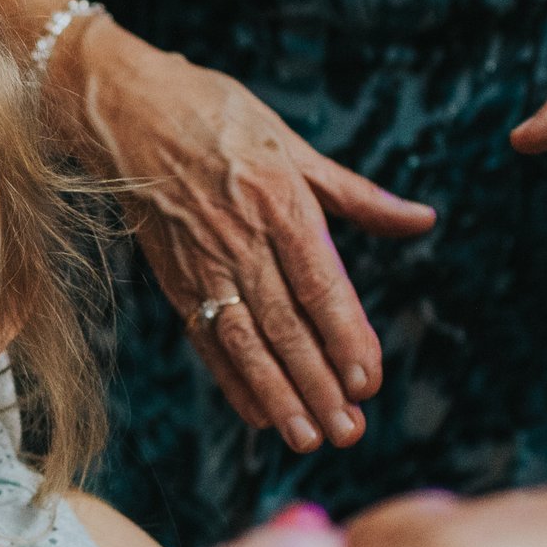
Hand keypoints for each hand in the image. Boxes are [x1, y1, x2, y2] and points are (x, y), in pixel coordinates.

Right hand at [64, 20, 436, 450]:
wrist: (124, 109)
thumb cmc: (217, 116)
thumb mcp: (293, 145)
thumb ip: (358, 195)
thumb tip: (422, 219)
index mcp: (279, 202)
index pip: (319, 283)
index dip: (345, 334)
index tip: (368, 380)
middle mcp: (240, 240)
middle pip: (285, 325)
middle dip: (318, 383)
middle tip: (349, 431)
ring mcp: (203, 265)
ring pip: (245, 342)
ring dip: (278, 396)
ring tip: (308, 437)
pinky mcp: (174, 280)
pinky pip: (207, 339)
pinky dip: (232, 380)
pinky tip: (257, 415)